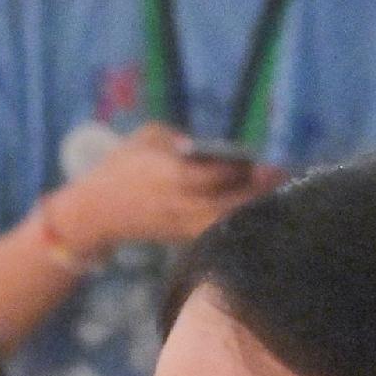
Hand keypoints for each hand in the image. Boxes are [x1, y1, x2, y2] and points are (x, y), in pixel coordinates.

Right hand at [51, 123, 272, 256]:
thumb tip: (201, 146)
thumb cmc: (120, 167)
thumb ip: (175, 138)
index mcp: (170, 176)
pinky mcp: (182, 237)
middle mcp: (180, 204)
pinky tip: (251, 209)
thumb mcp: (145, 138)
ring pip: (227, 221)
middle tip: (279, 177)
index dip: (241, 169)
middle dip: (256, 191)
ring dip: (251, 209)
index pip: (216, 175)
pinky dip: (236, 221)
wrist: (96, 212)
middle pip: (229, 202)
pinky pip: (217, 231)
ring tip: (272, 194)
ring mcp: (182, 224)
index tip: (260, 161)